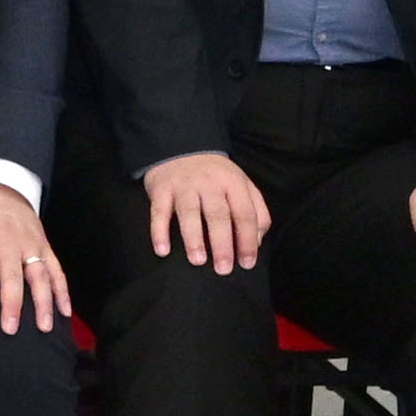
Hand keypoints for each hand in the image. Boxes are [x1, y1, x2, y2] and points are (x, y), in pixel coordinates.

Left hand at [0, 181, 66, 331]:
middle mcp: (8, 240)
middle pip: (11, 275)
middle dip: (12, 303)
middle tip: (9, 329)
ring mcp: (30, 242)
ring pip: (39, 274)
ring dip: (43, 301)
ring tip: (43, 327)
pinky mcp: (44, 244)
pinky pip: (56, 269)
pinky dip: (63, 290)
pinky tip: (64, 311)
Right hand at [142, 151, 269, 271]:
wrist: (180, 146)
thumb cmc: (216, 176)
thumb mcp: (241, 185)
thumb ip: (256, 210)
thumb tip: (255, 241)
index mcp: (233, 183)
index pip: (244, 213)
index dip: (247, 239)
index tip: (247, 263)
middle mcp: (209, 183)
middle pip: (218, 215)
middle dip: (222, 244)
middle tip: (223, 269)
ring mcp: (183, 185)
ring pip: (189, 212)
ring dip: (193, 238)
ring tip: (198, 261)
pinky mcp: (161, 189)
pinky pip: (159, 212)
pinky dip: (159, 231)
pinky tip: (162, 250)